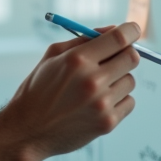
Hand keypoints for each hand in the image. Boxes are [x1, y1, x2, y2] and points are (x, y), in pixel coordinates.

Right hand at [0, 23, 140, 160]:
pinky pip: (129, 102)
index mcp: (77, 60)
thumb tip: (114, 30)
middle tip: (115, 58)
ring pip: (130, 81)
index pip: (119, 38)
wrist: (27, 130)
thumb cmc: (38, 89)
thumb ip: (83, 40)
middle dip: (126, 54)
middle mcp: (92, 80)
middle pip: (132, 58)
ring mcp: (102, 103)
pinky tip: (98, 103)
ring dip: (119, 80)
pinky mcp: (107, 123)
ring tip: (97, 87)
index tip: (133, 30)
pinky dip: (118, 100)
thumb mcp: (53, 56)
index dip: (131, 30)